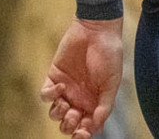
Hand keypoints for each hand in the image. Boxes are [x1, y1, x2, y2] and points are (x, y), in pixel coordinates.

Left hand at [41, 18, 123, 138]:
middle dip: (69, 126)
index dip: (82, 134)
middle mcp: (78, 99)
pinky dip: (50, 95)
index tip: (84, 132)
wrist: (97, 30)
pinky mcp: (53, 76)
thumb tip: (96, 127)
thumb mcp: (112, 83)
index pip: (85, 126)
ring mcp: (65, 89)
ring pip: (55, 113)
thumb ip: (105, 105)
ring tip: (67, 105)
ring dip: (59, 114)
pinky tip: (61, 86)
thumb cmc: (109, 55)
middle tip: (75, 116)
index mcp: (93, 103)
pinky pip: (46, 94)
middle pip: (67, 124)